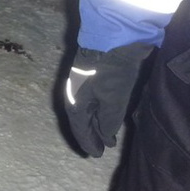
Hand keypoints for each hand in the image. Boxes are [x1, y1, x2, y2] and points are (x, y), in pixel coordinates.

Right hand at [64, 42, 152, 156]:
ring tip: (107, 135)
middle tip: (100, 148)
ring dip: (96, 123)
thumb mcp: (113, 99)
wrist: (114, 35)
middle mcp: (76, 94)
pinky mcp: (94, 75)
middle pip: (82, 119)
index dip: (88, 142)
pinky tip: (108, 114)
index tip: (95, 155)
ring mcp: (84, 83)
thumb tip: (105, 134)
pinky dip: (99, 111)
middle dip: (91, 134)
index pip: (80, 128)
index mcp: (75, 102)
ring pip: (88, 109)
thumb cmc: (112, 70)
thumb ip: (108, 120)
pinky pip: (93, 100)